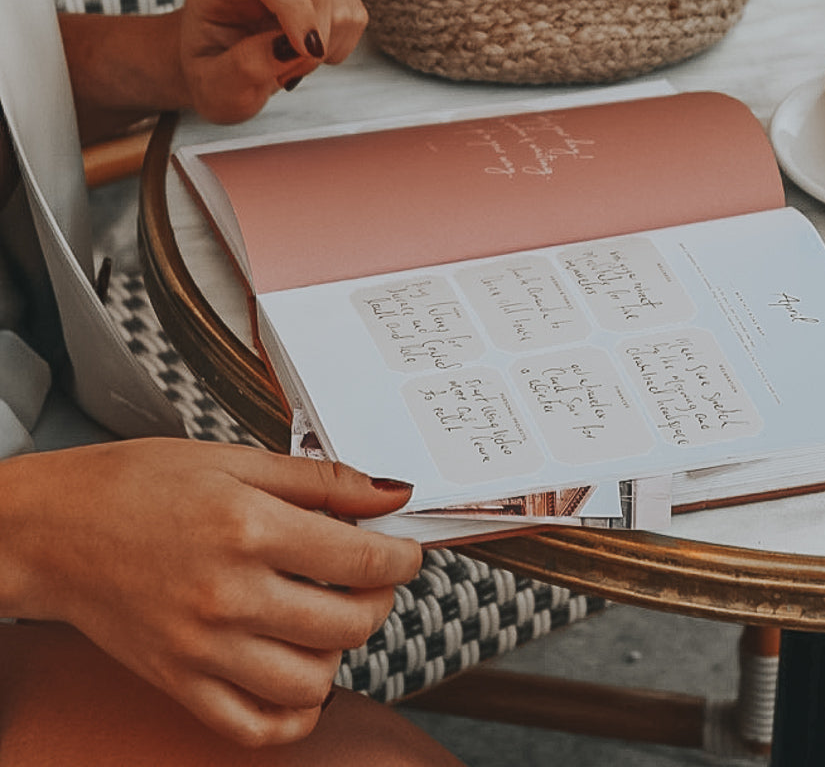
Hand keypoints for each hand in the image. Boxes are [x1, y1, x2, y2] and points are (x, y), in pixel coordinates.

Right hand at [4, 440, 420, 746]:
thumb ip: (321, 480)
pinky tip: (304, 682)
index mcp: (248, 527)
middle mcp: (229, 594)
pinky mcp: (179, 682)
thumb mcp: (235, 459)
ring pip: (312, 680)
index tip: (405, 550)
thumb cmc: (140, 484)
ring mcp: (203, 648)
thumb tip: (391, 493)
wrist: (58, 528)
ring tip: (330, 618)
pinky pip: (254, 726)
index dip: (401, 556)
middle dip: (379, 600)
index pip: (361, 560)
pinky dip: (294, 715)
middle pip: (348, 622)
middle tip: (371, 579)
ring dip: (340, 652)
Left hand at [179, 0, 367, 122]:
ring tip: (292, 64)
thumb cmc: (212, 75)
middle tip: (291, 75)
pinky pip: (353, 11)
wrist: (223, 68)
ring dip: (327, 43)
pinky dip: (339, 43)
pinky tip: (308, 53)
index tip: (306, 51)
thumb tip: (285, 47)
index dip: (294, 7)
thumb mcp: (213, 86)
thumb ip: (243, 67)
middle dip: (316, 37)